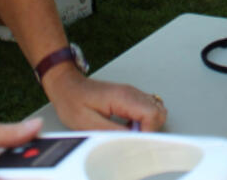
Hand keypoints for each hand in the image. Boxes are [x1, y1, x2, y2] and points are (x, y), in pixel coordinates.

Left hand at [43, 66, 166, 131]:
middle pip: (159, 112)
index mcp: (123, 97)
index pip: (153, 114)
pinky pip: (147, 108)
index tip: (135, 139)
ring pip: (156, 109)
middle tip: (131, 136)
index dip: (148, 131)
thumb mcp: (90, 124)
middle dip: (149, 129)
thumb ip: (114, 132)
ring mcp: (132, 93)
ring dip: (147, 124)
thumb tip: (132, 140)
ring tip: (128, 131)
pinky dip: (143, 120)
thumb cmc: (74, 102)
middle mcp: (131, 92)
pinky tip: (127, 125)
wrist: (67, 87)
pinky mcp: (130, 96)